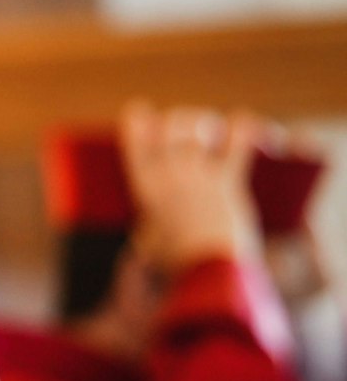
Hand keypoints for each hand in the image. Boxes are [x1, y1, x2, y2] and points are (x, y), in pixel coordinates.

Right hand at [122, 101, 262, 274]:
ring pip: (199, 126)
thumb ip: (147, 227)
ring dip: (205, 122)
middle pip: (172, 124)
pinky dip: (244, 129)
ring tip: (210, 127)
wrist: (206, 271)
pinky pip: (238, 144)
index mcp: (142, 184)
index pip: (135, 135)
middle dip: (179, 119)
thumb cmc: (175, 263)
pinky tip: (246, 121)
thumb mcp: (148, 243)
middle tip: (186, 124)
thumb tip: (148, 226)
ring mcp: (198, 173)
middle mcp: (168, 171)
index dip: (138, 118)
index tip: (140, 110)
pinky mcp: (228, 181)